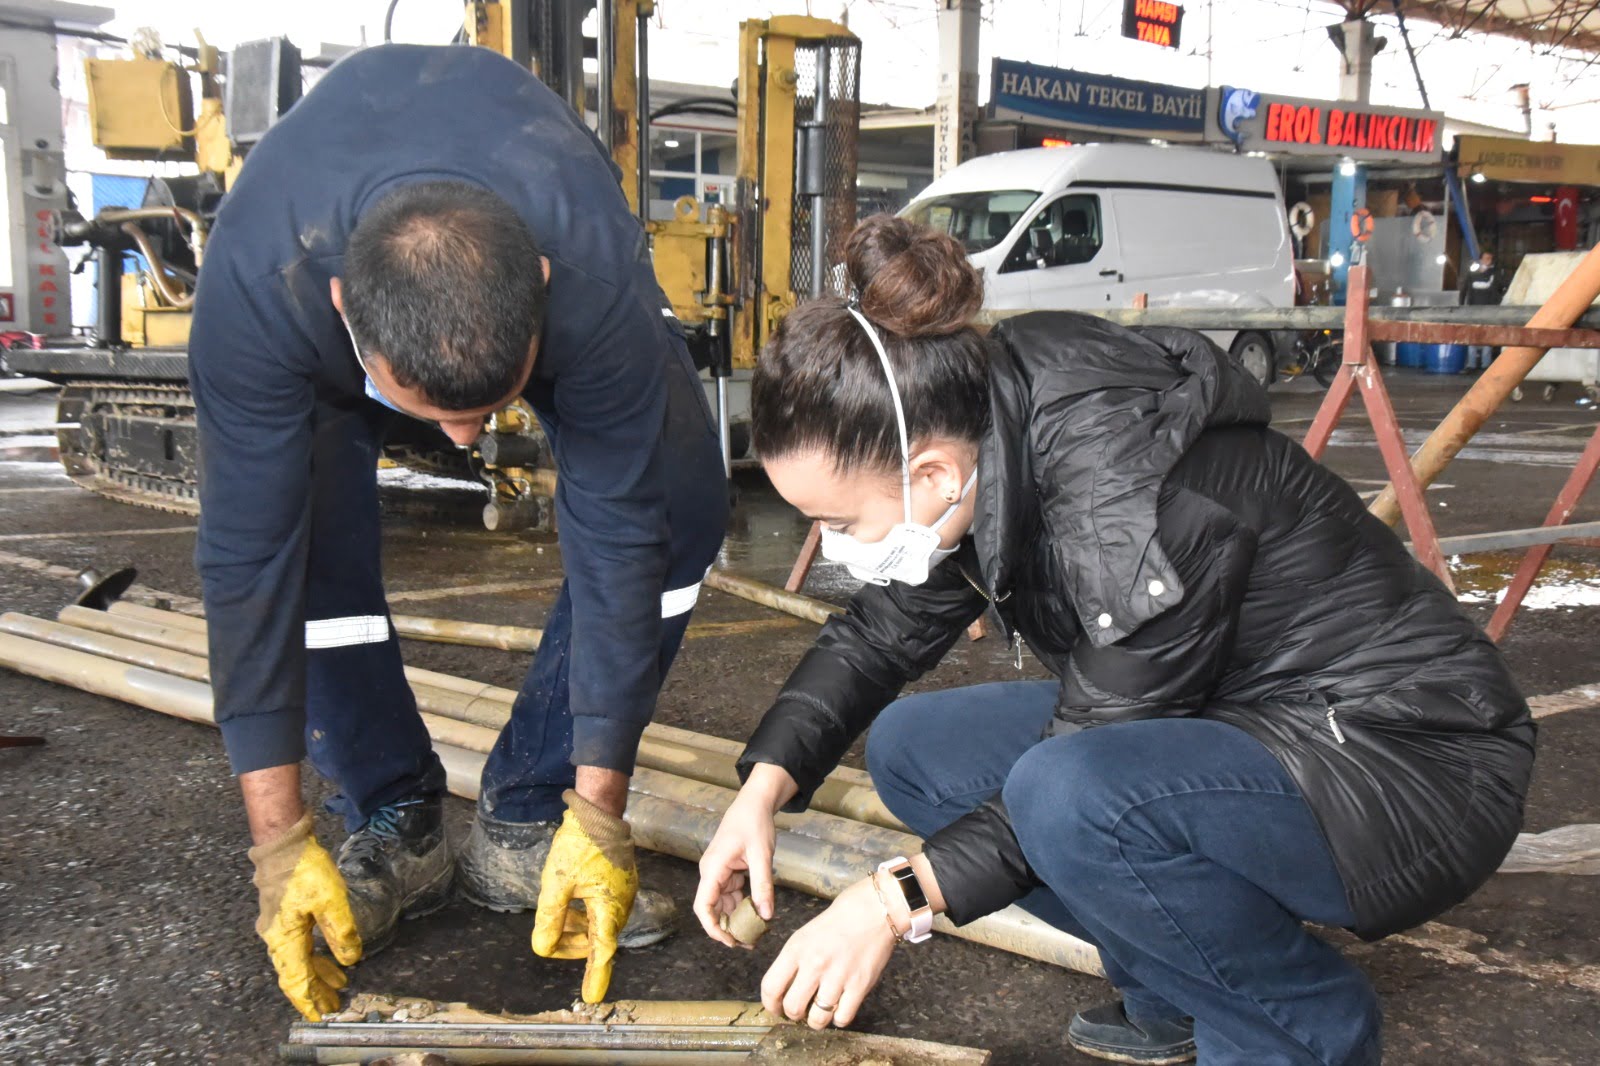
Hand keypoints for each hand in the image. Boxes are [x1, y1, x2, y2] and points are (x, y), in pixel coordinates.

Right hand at [248, 813, 361, 1020]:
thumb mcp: (331, 900)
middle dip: (316, 991)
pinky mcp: (284, 916)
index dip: (309, 999)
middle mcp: (276, 937)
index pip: (296, 980)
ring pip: (299, 959)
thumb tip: (351, 959)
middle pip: (297, 973)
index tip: (319, 1015)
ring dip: (318, 974)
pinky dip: (315, 956)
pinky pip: (300, 945)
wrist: (284, 843)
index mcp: (285, 939)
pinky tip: (331, 957)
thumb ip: (341, 932)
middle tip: (334, 1005)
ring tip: (339, 985)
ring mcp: (278, 927)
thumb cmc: (304, 869)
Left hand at [531, 789, 638, 1002]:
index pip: (602, 950)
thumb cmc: (579, 843)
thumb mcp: (556, 882)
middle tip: (550, 939)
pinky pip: (604, 909)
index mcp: (609, 906)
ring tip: (558, 919)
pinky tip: (571, 904)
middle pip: (599, 939)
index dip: (596, 975)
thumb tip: (543, 947)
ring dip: (578, 929)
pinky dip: (586, 914)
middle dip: (574, 945)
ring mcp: (624, 893)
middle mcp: (621, 904)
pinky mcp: (621, 883)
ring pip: (600, 924)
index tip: (592, 997)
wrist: (599, 811)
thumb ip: (550, 918)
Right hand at [694, 772, 787, 947]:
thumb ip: (763, 885)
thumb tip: (766, 916)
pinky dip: (742, 907)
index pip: (704, 906)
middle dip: (727, 928)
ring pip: (723, 904)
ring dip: (736, 920)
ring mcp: (719, 873)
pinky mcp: (728, 872)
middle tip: (748, 944)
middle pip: (712, 909)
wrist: (754, 803)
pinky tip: (756, 916)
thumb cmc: (754, 823)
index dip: (713, 928)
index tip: (730, 942)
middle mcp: (711, 873)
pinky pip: (731, 895)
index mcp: (713, 869)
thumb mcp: (762, 855)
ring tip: (755, 935)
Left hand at [761, 874, 897, 1029]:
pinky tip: (839, 1007)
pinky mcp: (859, 985)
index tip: (776, 1008)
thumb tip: (784, 990)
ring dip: (816, 1020)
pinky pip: (842, 1018)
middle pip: (792, 1008)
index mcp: (796, 949)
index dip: (771, 1004)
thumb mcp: (805, 935)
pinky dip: (839, 1019)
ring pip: (817, 1019)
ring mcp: (838, 976)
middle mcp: (814, 964)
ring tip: (820, 1011)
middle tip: (800, 1010)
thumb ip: (793, 962)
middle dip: (793, 1014)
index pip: (770, 987)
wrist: (873, 910)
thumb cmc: (838, 920)